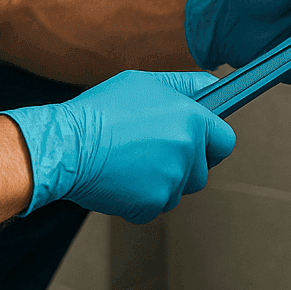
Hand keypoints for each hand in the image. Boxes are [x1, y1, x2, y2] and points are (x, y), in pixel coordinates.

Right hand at [3, 70, 235, 223]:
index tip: (198, 144)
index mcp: (190, 119)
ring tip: (129, 162)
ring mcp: (170, 181)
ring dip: (160, 182)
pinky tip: (119, 179)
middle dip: (182, 166)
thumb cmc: (100, 111)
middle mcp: (187, 151)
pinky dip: (139, 200)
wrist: (66, 145)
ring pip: (177, 191)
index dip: (211, 143)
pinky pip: (154, 206)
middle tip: (149, 151)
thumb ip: (183, 85)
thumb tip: (211, 86)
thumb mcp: (144, 83)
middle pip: (201, 171)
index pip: (225, 141)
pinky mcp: (151, 204)